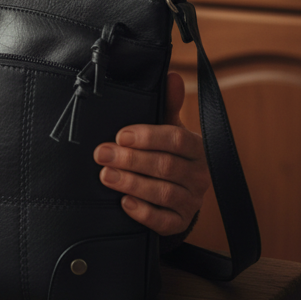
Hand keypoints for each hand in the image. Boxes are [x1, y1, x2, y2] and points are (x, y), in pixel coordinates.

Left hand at [93, 71, 209, 236]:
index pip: (177, 140)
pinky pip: (164, 221)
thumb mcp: (169, 128)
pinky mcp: (180, 222)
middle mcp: (199, 175)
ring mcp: (192, 201)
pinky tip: (124, 203)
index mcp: (197, 149)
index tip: (121, 135)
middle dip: (130, 160)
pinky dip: (144, 212)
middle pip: (166, 166)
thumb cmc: (168, 153)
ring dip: (132, 184)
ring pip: (164, 193)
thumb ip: (168, 104)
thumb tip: (171, 76)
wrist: (178, 193)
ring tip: (106, 176)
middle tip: (101, 154)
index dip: (148, 137)